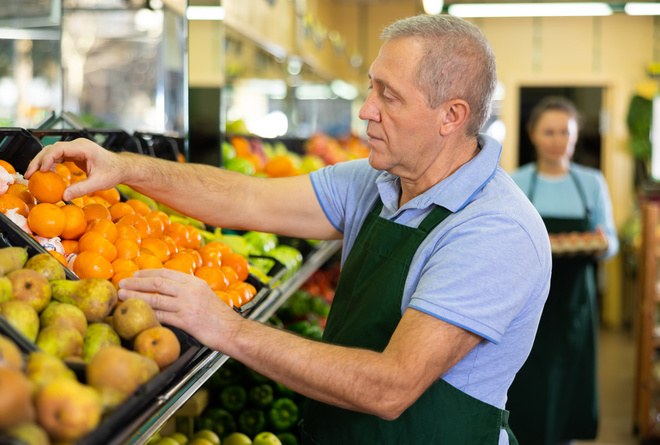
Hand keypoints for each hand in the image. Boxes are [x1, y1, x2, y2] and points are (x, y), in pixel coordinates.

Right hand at [25, 138, 125, 200]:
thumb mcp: (99, 183)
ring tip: (32, 175)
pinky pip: (58, 156)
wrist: (122, 168)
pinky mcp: (75, 153)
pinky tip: (45, 174)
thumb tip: (64, 197)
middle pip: (52, 149)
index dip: (47, 158)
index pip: (59, 148)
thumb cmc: (114, 172)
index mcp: (84, 148)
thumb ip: (82, 189)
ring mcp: (75, 148)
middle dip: (38, 160)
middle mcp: (78, 145)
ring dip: (41, 162)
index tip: (41, 171)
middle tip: (28, 174)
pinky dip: (50, 164)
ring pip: (52, 151)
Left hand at [117, 268, 242, 349]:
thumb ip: (188, 290)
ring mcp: (187, 305)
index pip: (166, 273)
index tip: (134, 275)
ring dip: (136, 297)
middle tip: (122, 284)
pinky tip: (137, 314)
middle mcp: (190, 291)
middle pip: (157, 283)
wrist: (232, 330)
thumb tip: (167, 288)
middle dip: (136, 283)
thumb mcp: (205, 295)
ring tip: (122, 296)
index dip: (147, 273)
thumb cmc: (218, 316)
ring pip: (155, 298)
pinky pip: (161, 315)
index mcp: (195, 282)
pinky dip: (147, 313)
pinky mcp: (185, 321)